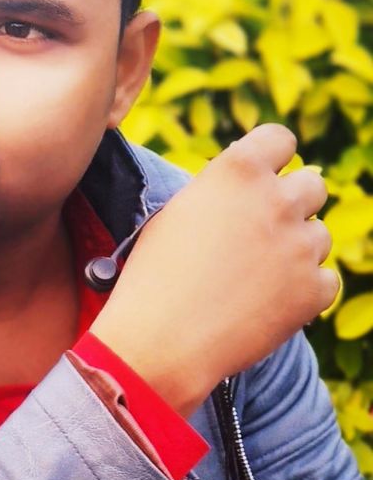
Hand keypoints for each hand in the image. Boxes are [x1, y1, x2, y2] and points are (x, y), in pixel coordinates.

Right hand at [90, 124, 338, 415]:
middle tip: (263, 233)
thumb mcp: (177, 214)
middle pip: (312, 185)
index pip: (280, 139)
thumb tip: (249, 191)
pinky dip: (303, 292)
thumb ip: (221, 193)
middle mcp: (277, 199)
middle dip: (291, 204)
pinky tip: (266, 304)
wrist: (159, 340)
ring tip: (254, 277)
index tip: (265, 178)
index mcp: (238, 170)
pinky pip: (324, 280)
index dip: (272, 159)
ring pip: (319, 235)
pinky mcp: (314, 290)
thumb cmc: (154, 277)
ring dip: (296, 250)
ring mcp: (300, 245)